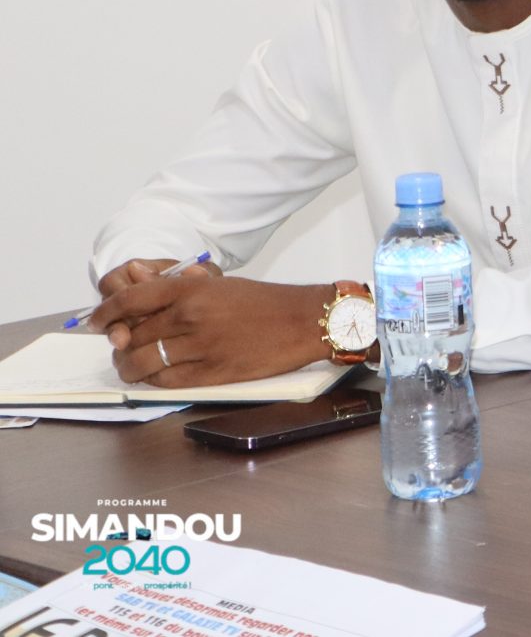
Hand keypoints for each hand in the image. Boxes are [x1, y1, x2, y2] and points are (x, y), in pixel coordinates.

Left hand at [89, 275, 331, 387]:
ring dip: (129, 367)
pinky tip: (157, 375)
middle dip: (119, 343)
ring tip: (131, 366)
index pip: (130, 300)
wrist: (303, 321)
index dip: (105, 312)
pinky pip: (167, 381)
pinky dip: (154, 380)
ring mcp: (201, 347)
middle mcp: (190, 317)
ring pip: (143, 362)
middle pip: (132, 334)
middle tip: (120, 346)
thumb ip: (179, 285)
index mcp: (191, 290)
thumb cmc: (263, 301)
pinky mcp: (213, 373)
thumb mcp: (220, 283)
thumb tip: (138, 282)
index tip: (95, 321)